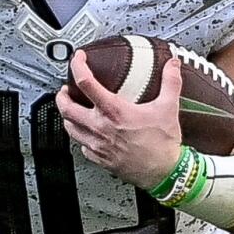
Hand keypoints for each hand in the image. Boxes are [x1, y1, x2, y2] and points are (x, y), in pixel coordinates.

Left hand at [55, 51, 183, 190]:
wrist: (163, 173)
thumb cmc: (163, 145)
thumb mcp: (168, 108)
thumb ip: (170, 82)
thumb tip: (172, 65)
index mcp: (114, 111)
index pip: (86, 83)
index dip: (77, 66)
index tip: (78, 60)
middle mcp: (101, 127)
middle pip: (66, 108)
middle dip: (61, 96)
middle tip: (65, 90)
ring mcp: (98, 144)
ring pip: (69, 128)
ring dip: (67, 116)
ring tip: (71, 110)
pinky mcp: (99, 158)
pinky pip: (81, 146)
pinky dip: (80, 136)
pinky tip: (87, 133)